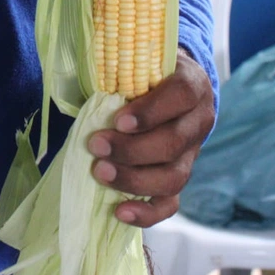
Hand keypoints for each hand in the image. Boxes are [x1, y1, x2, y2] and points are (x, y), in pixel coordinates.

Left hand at [86, 50, 214, 226]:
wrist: (166, 86)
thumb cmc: (142, 72)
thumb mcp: (136, 62)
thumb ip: (118, 70)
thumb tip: (76, 79)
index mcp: (191, 84)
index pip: (181, 95)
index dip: (151, 111)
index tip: (118, 120)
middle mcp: (198, 120)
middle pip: (174, 142)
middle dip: (131, 149)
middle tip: (95, 145)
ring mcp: (191, 153)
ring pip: (173, 176)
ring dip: (134, 179)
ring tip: (100, 172)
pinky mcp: (179, 176)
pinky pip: (170, 203)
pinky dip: (147, 213)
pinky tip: (119, 212)